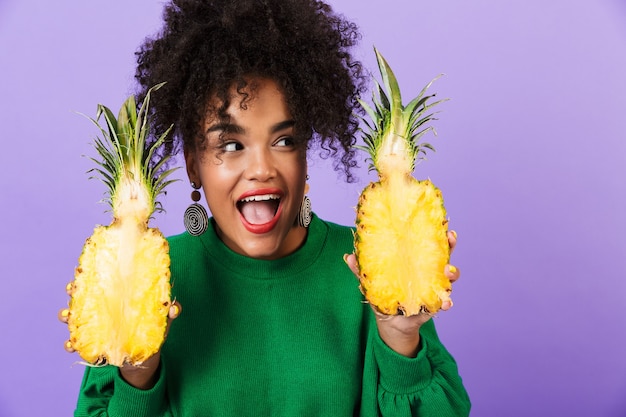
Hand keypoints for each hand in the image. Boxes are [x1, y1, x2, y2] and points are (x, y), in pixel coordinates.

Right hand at [58, 282, 180, 388]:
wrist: (145, 358)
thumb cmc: (153, 330)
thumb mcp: (162, 319)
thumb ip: (169, 312)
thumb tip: (173, 308)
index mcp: (118, 295)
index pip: (102, 279)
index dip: (92, 272)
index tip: (84, 269)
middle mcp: (102, 307)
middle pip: (82, 294)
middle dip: (73, 290)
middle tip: (72, 289)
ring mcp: (95, 325)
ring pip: (74, 316)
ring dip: (67, 314)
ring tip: (67, 316)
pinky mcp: (91, 344)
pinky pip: (75, 342)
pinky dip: (70, 343)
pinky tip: (71, 344)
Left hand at [344, 230, 460, 356]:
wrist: (389, 320)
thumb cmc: (383, 292)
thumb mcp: (372, 280)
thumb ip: (362, 269)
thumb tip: (348, 256)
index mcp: (415, 260)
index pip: (428, 242)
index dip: (436, 232)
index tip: (443, 223)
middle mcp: (428, 271)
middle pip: (444, 254)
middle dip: (450, 245)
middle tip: (450, 239)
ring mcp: (433, 287)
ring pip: (449, 277)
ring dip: (452, 273)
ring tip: (447, 272)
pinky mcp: (434, 304)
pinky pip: (444, 303)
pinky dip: (447, 303)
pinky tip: (446, 303)